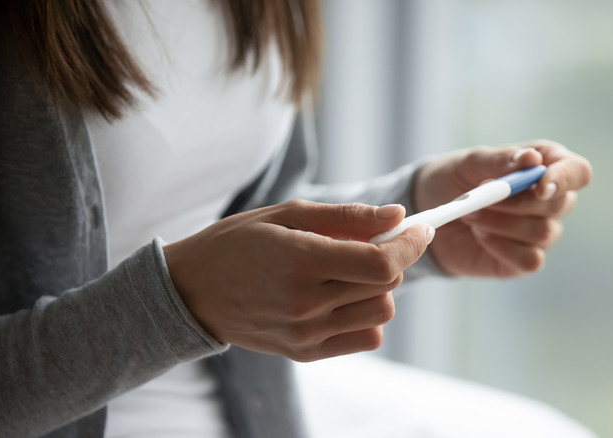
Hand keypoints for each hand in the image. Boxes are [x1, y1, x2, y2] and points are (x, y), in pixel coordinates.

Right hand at [163, 200, 432, 361]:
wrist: (192, 290)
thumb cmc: (237, 242)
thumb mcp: (287, 214)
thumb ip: (346, 217)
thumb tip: (397, 215)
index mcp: (301, 261)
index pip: (381, 262)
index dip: (410, 243)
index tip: (420, 227)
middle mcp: (306, 304)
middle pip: (386, 286)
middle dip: (394, 257)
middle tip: (376, 239)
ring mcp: (305, 333)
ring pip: (381, 313)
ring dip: (380, 287)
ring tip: (351, 269)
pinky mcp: (304, 352)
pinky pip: (364, 338)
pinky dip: (366, 315)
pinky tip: (344, 296)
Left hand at [413, 139, 591, 277]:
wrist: (427, 213)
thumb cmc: (454, 180)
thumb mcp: (470, 162)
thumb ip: (501, 160)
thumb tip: (532, 159)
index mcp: (545, 165)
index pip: (577, 171)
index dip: (565, 178)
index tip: (540, 185)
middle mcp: (549, 200)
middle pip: (559, 204)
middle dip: (515, 202)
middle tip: (479, 198)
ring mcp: (540, 231)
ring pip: (543, 232)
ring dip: (501, 223)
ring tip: (471, 215)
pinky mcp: (524, 259)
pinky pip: (531, 260)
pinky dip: (501, 247)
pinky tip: (481, 236)